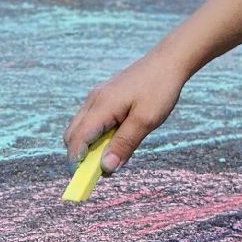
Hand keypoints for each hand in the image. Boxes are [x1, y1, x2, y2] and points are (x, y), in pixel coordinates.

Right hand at [62, 54, 189, 174]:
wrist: (169, 61)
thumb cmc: (159, 89)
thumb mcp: (146, 121)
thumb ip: (124, 144)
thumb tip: (105, 168)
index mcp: (101, 106)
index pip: (77, 138)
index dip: (76, 161)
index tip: (84, 180)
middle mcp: (94, 100)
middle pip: (73, 134)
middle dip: (80, 155)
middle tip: (102, 170)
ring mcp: (98, 96)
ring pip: (81, 127)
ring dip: (90, 145)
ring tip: (114, 154)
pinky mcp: (105, 95)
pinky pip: (92, 119)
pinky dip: (98, 134)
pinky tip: (119, 137)